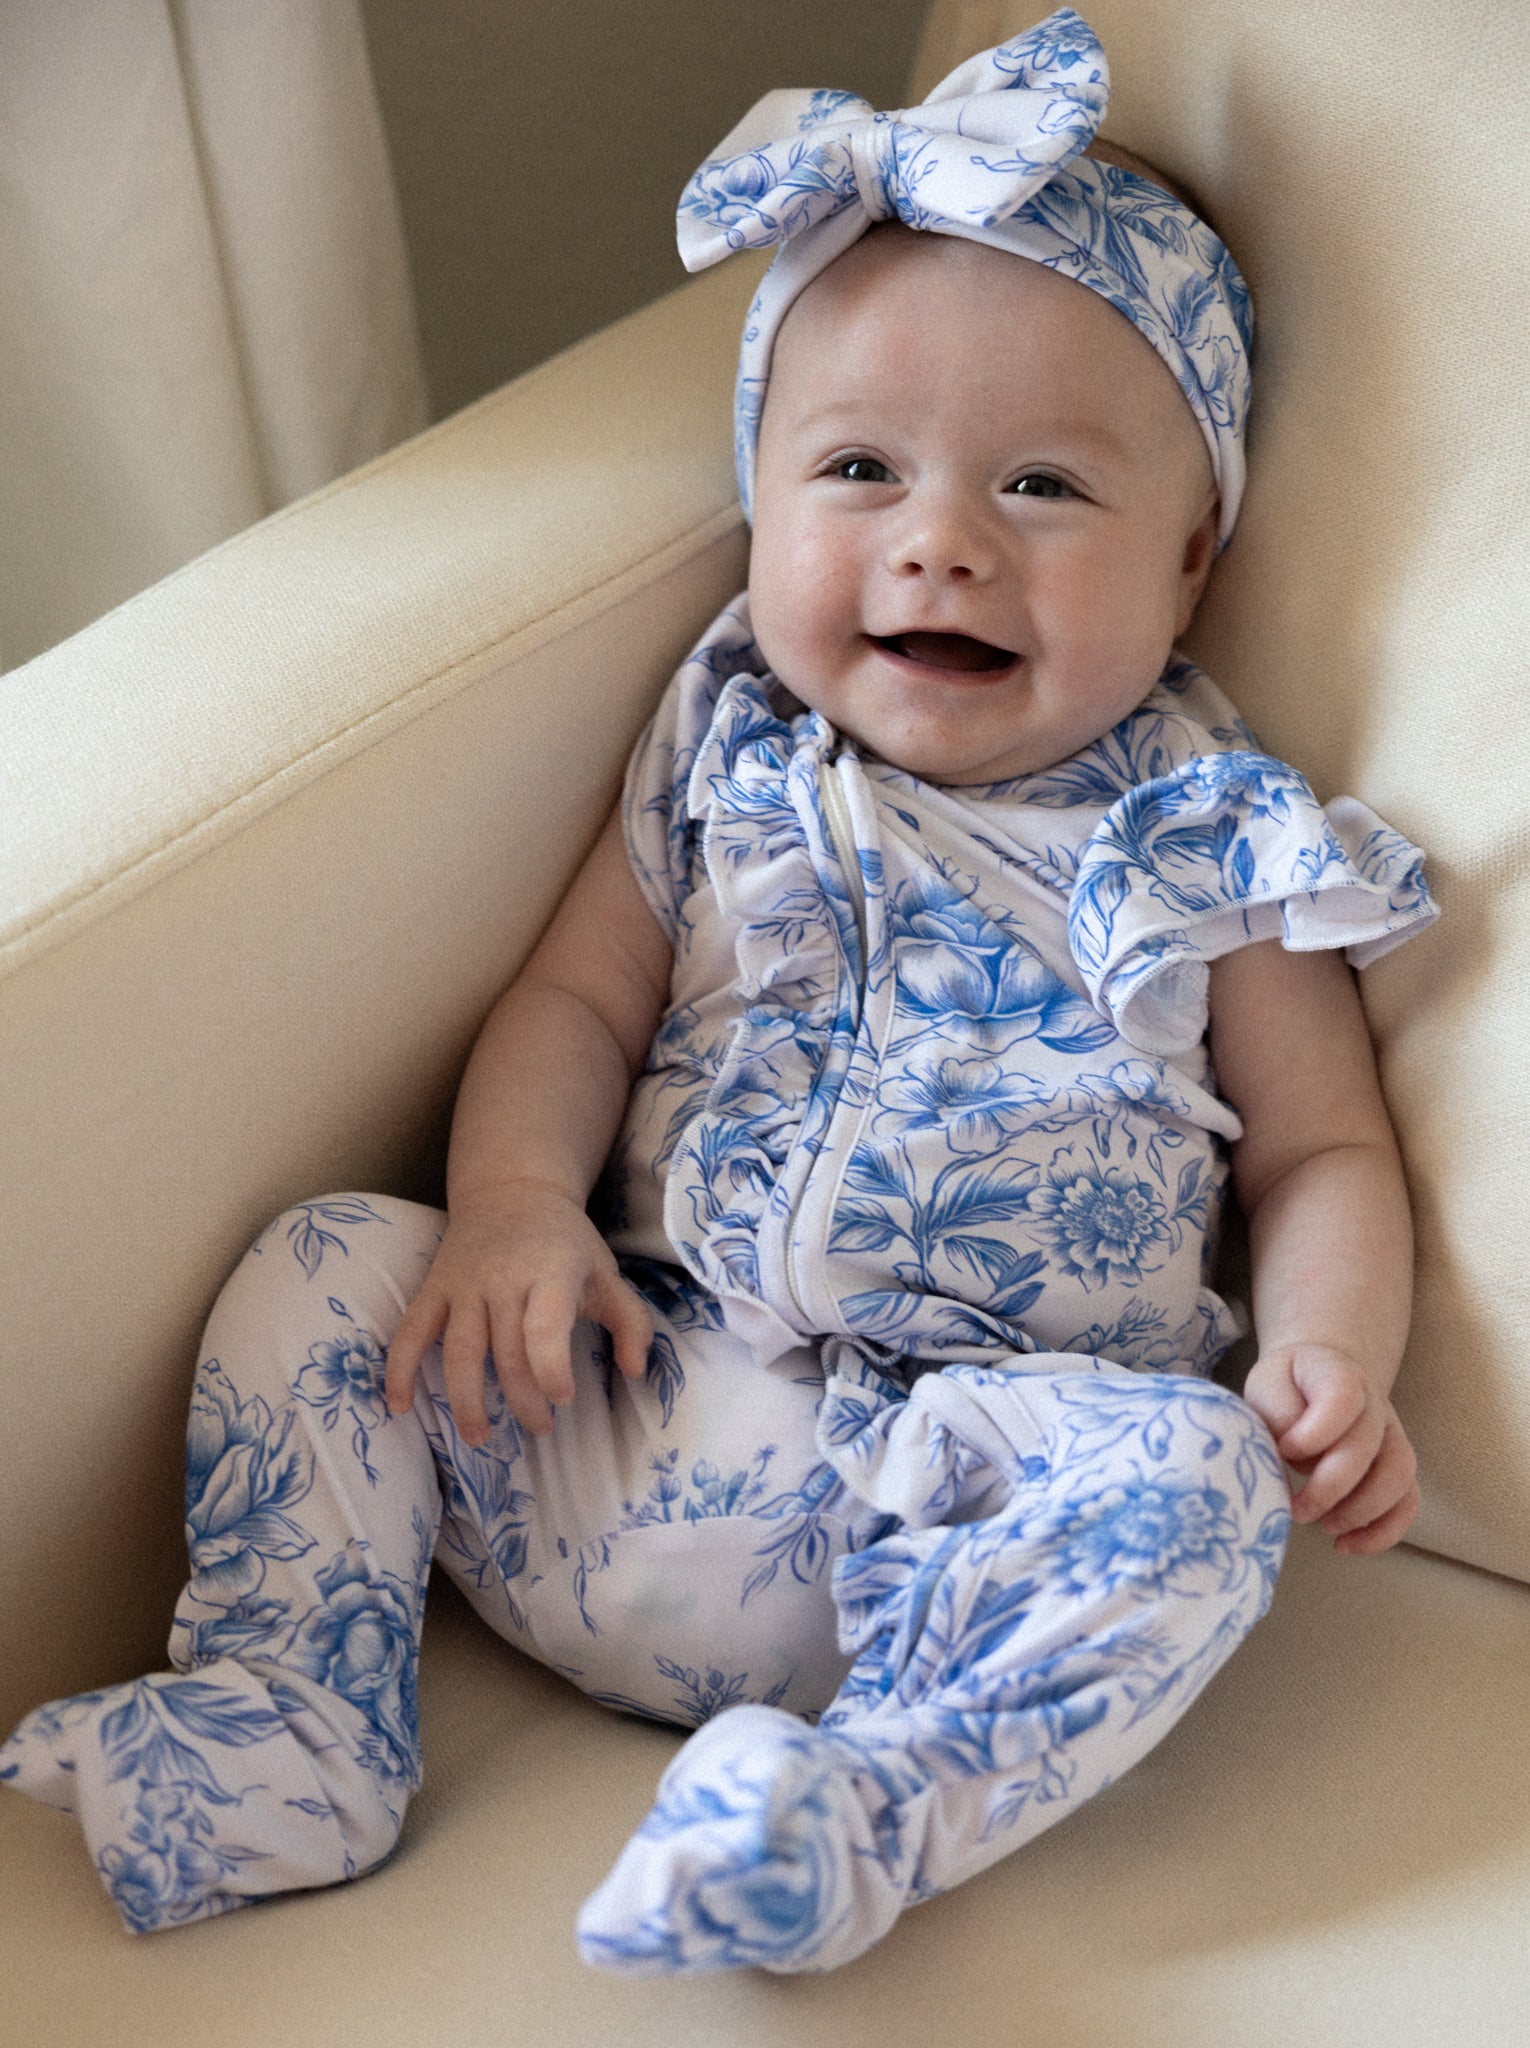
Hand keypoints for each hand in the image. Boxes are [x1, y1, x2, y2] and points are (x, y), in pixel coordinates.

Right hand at [383, 1181, 652, 1444]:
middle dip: (523, 1399)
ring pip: (459, 1351)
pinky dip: (400, 1369)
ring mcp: (464, 1284)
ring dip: (466, 1401)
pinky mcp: (433, 1288)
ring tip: (479, 1438)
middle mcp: (504, 1278)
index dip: (551, 1370)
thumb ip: (631, 1322)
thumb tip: (636, 1372)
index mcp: (550, 1271)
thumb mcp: (606, 1272)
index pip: (544, 1328)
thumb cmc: (566, 1242)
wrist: (511, 1189)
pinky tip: (398, 1407)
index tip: (563, 1399)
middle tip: (540, 1427)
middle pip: (506, 1352)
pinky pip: (412, 1331)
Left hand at [1242, 1344, 1419, 1554]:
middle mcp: (1375, 1405)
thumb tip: (1294, 1451)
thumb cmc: (1287, 1387)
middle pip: (1367, 1446)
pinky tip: (1347, 1545)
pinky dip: (1383, 1531)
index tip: (1285, 1449)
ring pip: (1397, 1477)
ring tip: (1324, 1527)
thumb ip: (1278, 1411)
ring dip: (1360, 1511)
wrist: (1318, 1380)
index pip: (1343, 1399)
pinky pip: (1408, 1502)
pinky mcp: (1397, 1469)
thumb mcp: (1267, 1383)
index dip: (1315, 1431)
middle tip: (1297, 1509)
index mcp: (1340, 1375)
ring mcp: (1393, 1437)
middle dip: (1330, 1487)